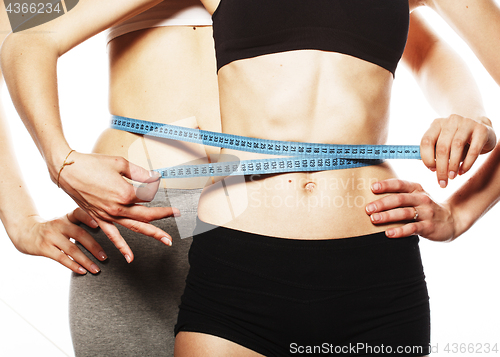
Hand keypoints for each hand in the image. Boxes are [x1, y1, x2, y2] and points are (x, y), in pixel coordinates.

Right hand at [11, 208, 106, 273]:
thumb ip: (80, 224)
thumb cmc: (52, 228)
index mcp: (67, 217)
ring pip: (72, 249)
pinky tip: (82, 271)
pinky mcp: (44, 248)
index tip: (98, 224)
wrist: (25, 231)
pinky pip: (61, 258)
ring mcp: (51, 236)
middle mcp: (59, 224)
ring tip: (96, 269)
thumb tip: (106, 233)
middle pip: (80, 234)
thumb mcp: (64, 221)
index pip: (79, 213)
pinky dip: (73, 265)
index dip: (88, 218)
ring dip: (86, 260)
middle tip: (105, 257)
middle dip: (94, 247)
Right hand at [53, 152, 179, 262]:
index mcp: (126, 193)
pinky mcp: (99, 218)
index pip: (149, 197)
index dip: (157, 194)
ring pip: (134, 228)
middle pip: (146, 216)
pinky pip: (113, 236)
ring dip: (152, 234)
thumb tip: (155, 178)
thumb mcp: (120, 163)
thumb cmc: (92, 164)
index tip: (164, 194)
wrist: (67, 170)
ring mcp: (108, 215)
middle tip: (177, 217)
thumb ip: (141, 173)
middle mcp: (118, 207)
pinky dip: (122, 247)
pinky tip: (130, 258)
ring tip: (166, 241)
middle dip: (164, 218)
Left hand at [365, 179, 455, 241]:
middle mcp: (422, 198)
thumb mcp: (416, 197)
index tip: (372, 188)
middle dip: (382, 203)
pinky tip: (388, 233)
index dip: (386, 185)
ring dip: (387, 216)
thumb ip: (399, 194)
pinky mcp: (429, 227)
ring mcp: (426, 213)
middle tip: (368, 208)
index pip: (400, 184)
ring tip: (374, 219)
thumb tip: (372, 196)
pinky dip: (400, 231)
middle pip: (400, 199)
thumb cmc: (425, 208)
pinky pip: (412, 228)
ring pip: (404, 213)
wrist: (452, 220)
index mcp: (416, 189)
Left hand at [420, 114, 495, 187]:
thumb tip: (430, 167)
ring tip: (452, 176)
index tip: (431, 170)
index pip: (426, 141)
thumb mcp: (444, 143)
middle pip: (441, 147)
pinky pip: (473, 150)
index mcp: (437, 124)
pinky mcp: (482, 130)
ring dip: (453, 165)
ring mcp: (467, 123)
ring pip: (456, 146)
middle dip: (441, 167)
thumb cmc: (458, 140)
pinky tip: (463, 171)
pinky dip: (467, 163)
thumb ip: (434, 152)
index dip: (427, 158)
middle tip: (442, 181)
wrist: (482, 129)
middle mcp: (451, 121)